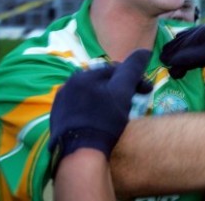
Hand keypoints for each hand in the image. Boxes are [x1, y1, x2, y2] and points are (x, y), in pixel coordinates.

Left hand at [49, 50, 151, 176]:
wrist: (80, 153)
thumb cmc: (104, 119)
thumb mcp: (123, 91)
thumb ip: (133, 68)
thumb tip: (144, 51)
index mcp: (84, 74)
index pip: (116, 69)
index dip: (134, 79)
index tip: (146, 91)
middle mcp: (69, 84)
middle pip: (103, 81)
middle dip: (120, 88)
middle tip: (133, 102)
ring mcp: (61, 101)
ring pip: (91, 93)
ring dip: (106, 98)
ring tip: (117, 112)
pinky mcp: (58, 118)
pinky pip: (80, 106)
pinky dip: (93, 109)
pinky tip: (100, 120)